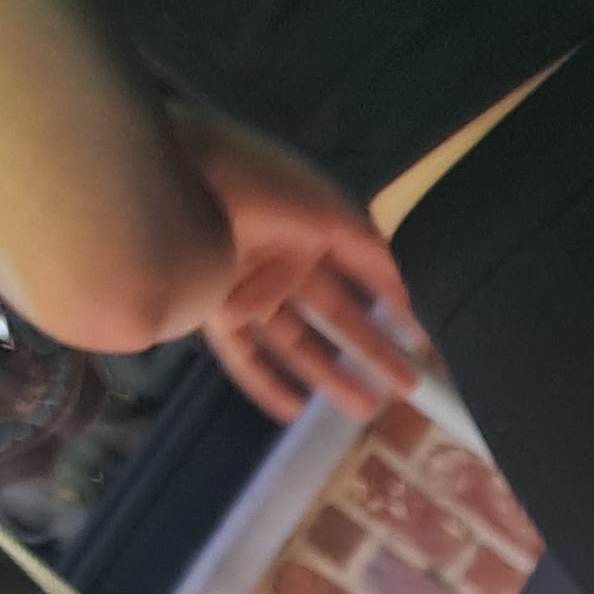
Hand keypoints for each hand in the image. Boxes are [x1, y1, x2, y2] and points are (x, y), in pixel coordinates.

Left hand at [170, 104, 422, 421]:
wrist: (172, 181)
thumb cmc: (258, 184)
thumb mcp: (330, 212)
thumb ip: (371, 253)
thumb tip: (403, 294)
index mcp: (313, 226)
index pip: (361, 273)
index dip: (393, 306)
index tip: (421, 341)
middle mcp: (283, 257)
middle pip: (335, 314)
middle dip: (372, 350)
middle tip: (408, 387)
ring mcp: (247, 286)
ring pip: (296, 340)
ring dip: (331, 374)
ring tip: (366, 410)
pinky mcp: (213, 310)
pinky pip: (243, 355)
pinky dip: (267, 385)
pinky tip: (296, 412)